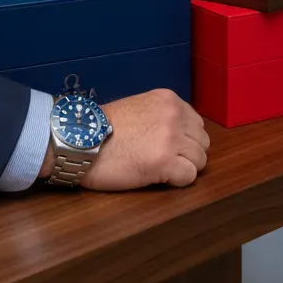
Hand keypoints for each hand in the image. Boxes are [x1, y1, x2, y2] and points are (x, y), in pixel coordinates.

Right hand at [40, 89, 209, 190]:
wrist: (80, 139)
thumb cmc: (102, 128)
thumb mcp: (139, 109)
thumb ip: (162, 116)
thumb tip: (179, 134)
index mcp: (169, 100)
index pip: (196, 124)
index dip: (186, 140)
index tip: (171, 148)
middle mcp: (175, 115)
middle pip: (202, 142)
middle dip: (188, 154)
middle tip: (167, 162)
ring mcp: (171, 138)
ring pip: (200, 160)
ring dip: (184, 168)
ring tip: (162, 171)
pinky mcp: (165, 161)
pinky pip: (189, 176)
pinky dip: (178, 181)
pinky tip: (160, 179)